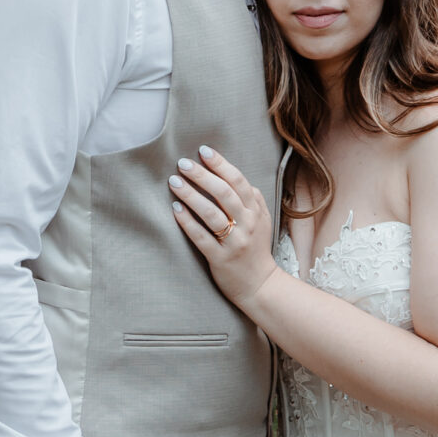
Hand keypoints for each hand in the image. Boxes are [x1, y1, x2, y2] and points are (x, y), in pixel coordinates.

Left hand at [170, 146, 276, 312]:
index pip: (238, 181)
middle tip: (183, 163)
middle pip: (224, 193)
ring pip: (211, 213)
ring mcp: (234, 242)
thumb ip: (254, 199)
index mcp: (256, 212)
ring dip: (191, 195)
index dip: (221, 164)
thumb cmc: (256, 249)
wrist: (260, 286)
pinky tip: (175, 209)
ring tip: (174, 182)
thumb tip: (236, 177)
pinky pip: (201, 237)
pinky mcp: (220, 259)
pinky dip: (187, 222)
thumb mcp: (263, 221)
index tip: (203, 151)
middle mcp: (247, 224)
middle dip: (202, 175)